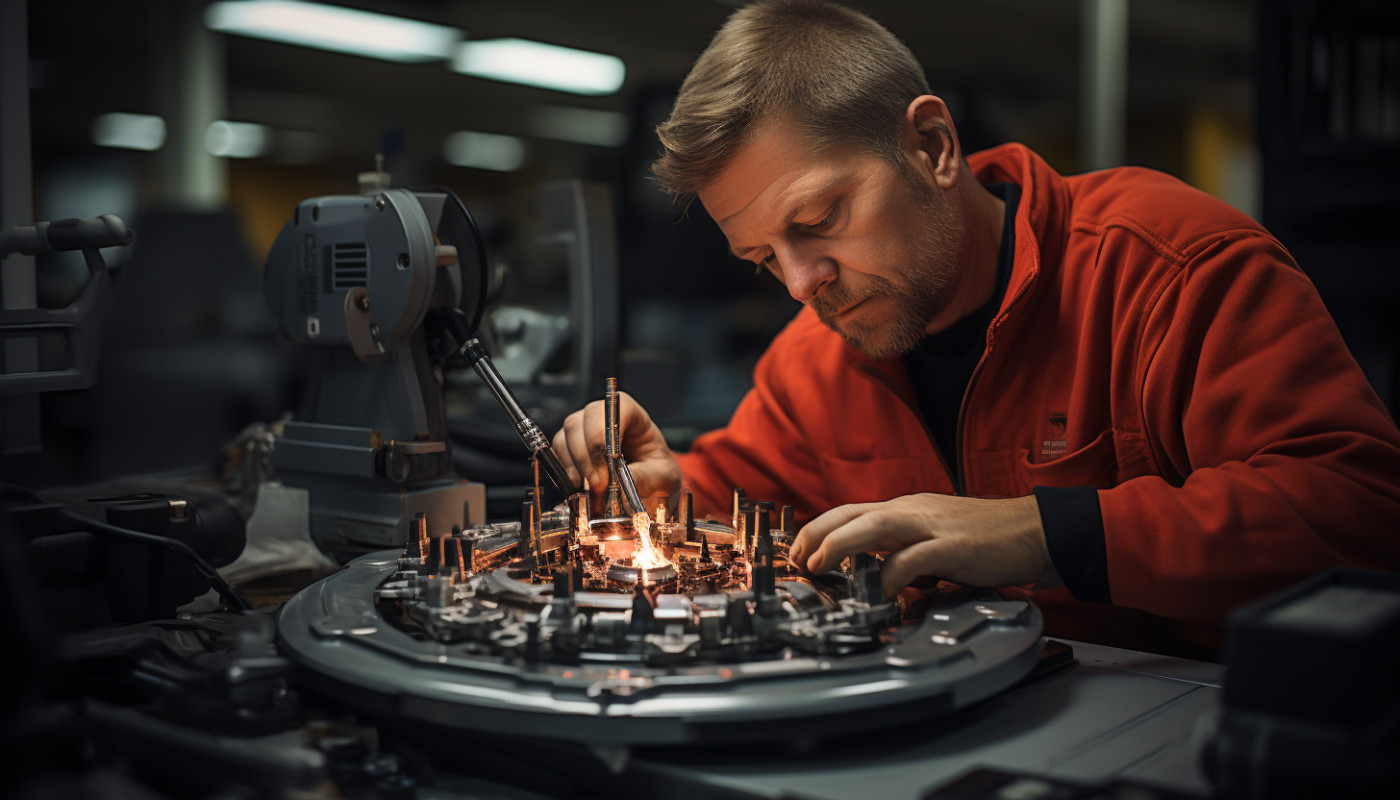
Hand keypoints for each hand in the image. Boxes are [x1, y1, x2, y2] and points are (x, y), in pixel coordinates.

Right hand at [552, 391, 681, 504]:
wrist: (649, 490)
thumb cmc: (657, 475)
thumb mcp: (663, 477)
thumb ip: (645, 477)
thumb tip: (621, 481)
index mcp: (630, 414)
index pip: (611, 408)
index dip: (603, 435)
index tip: (608, 466)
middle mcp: (601, 417)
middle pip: (580, 422)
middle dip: (586, 456)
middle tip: (597, 486)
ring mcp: (581, 431)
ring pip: (564, 438)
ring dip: (574, 467)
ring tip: (590, 492)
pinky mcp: (568, 450)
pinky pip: (556, 455)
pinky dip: (565, 474)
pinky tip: (580, 488)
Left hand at [789, 494, 1056, 597]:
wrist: (1034, 531)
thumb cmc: (986, 539)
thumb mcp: (934, 541)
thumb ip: (904, 553)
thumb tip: (876, 577)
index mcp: (906, 510)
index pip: (851, 511)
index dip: (819, 529)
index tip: (799, 552)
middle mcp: (913, 512)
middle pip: (852, 513)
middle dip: (818, 534)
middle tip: (798, 560)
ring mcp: (932, 526)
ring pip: (875, 525)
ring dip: (841, 544)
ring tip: (820, 565)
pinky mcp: (954, 546)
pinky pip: (914, 558)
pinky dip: (892, 574)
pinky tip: (881, 591)